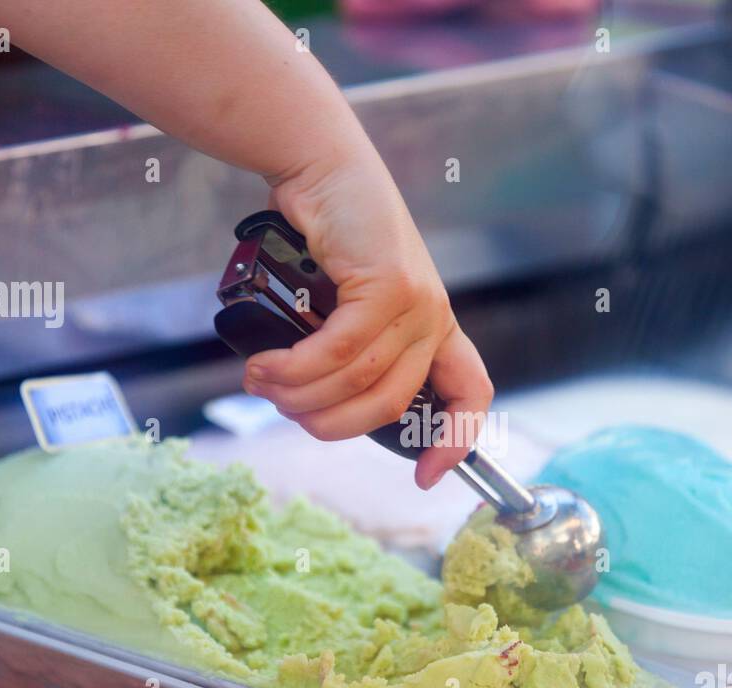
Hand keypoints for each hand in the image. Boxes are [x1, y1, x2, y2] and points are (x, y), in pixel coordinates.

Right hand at [242, 146, 492, 489]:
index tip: (426, 477)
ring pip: (357, 380)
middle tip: (285, 410)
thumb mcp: (348, 304)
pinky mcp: (387, 283)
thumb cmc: (328, 238)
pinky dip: (295, 368)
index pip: (471, 393)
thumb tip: (319, 404)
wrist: (322, 167)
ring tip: (261, 383)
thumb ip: (351, 351)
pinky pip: (338, 350)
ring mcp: (415, 300)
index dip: (456, 441)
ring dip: (298, 395)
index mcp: (434, 329)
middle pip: (390, 405)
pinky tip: (267, 367)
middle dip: (329, 424)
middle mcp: (432, 318)